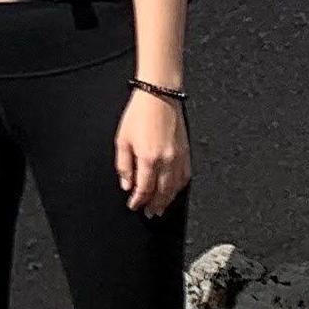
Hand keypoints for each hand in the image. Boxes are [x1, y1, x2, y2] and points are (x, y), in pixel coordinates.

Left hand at [116, 89, 189, 215]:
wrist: (159, 96)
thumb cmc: (140, 113)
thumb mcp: (122, 140)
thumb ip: (124, 166)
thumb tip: (127, 185)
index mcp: (149, 158)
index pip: (144, 189)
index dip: (138, 201)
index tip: (133, 205)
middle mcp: (167, 161)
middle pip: (162, 192)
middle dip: (154, 205)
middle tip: (149, 213)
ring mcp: (179, 157)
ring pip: (175, 187)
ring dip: (167, 200)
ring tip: (160, 208)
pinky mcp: (187, 152)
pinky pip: (185, 177)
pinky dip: (179, 187)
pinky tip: (173, 191)